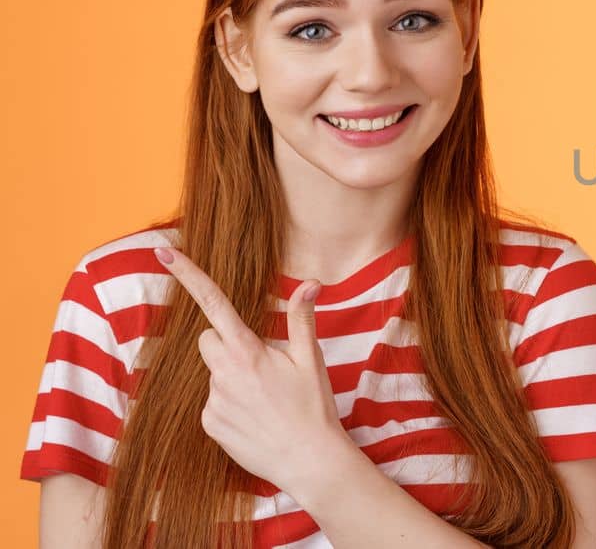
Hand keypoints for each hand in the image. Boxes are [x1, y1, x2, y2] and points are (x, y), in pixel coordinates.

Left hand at [154, 245, 354, 495]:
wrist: (308, 460)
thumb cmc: (314, 407)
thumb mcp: (311, 359)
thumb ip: (302, 319)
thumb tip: (310, 284)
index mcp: (248, 351)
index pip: (214, 304)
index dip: (189, 275)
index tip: (165, 252)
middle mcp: (224, 373)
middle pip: (208, 340)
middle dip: (226, 344)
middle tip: (260, 364)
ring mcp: (213, 400)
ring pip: (213, 373)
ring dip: (231, 377)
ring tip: (264, 399)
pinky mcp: (209, 424)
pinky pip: (212, 402)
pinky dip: (229, 405)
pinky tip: (255, 418)